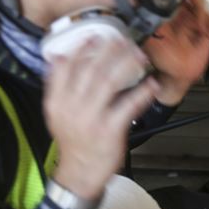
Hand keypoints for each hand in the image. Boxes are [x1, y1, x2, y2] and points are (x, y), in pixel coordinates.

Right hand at [45, 37, 157, 200]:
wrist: (79, 173)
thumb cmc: (73, 141)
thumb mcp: (56, 113)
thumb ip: (57, 86)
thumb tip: (57, 56)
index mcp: (57, 101)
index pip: (65, 67)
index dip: (81, 49)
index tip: (95, 35)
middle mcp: (72, 107)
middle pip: (91, 70)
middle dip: (109, 51)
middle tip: (124, 39)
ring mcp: (92, 118)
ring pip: (110, 83)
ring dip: (127, 65)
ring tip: (139, 55)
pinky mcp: (110, 130)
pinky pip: (129, 106)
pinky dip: (142, 93)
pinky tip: (151, 85)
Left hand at [142, 0, 208, 106]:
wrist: (177, 76)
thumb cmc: (163, 61)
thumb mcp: (149, 43)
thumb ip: (144, 28)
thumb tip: (135, 15)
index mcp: (166, 15)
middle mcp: (179, 16)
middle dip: (198, 5)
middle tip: (197, 18)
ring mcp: (192, 22)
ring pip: (204, 8)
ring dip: (206, 18)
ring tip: (203, 31)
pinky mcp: (204, 31)